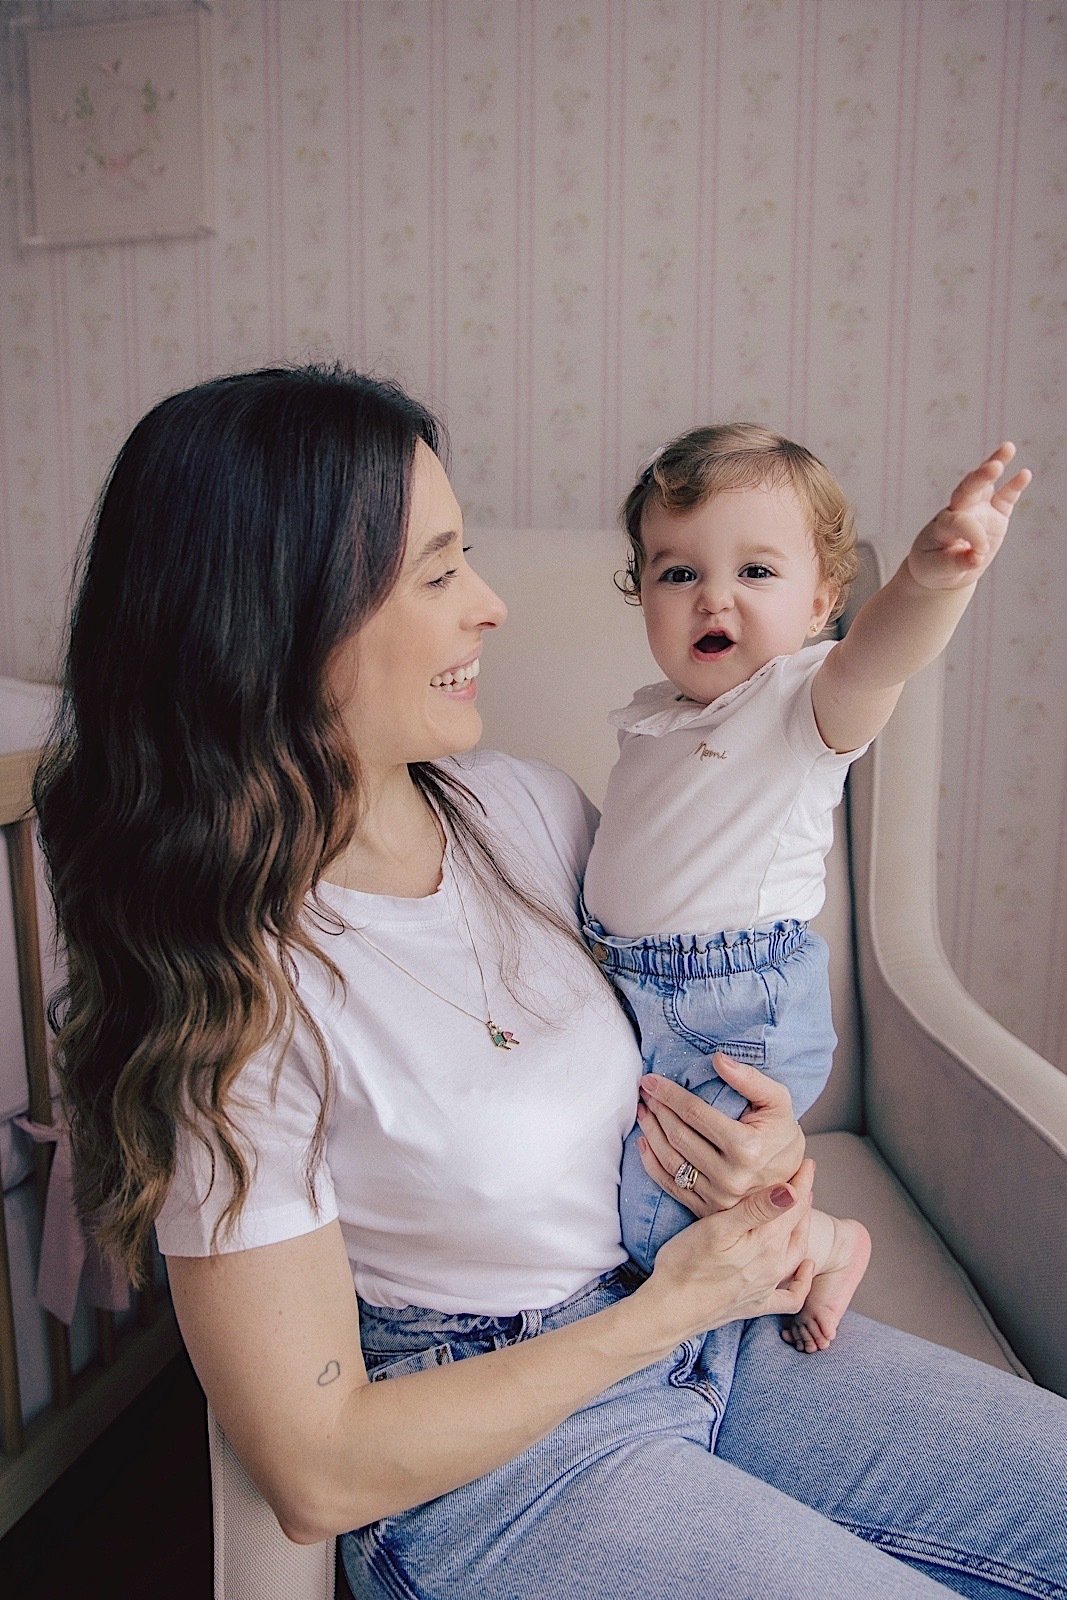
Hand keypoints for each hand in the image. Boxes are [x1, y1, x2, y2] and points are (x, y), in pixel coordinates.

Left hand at [635, 1051, 804, 1213]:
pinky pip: (670, 1184)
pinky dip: (651, 1162)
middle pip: (678, 1135)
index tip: (651, 1080)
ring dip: (650, 1131)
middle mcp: (730, 1176)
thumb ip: (750, 1079)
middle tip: (645, 1091)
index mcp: (747, 1147)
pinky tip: (644, 1142)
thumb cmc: (782, 1135)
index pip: (695, 1114)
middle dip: (657, 1109)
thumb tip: (718, 1059)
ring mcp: (717, 1196)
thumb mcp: (778, 1101)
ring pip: (670, 1159)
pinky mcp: (707, 1209)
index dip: (669, 1094)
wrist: (791, 1179)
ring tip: (644, 1111)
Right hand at [635, 1159, 816, 1342]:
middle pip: (798, 1227)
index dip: (802, 1181)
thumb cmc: (685, 1265)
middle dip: (803, 1200)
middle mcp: (773, 1265)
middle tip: (803, 1178)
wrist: (669, 1310)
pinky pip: (791, 1297)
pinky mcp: (756, 1304)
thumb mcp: (717, 1229)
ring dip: (803, 1229)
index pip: (793, 1205)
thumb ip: (757, 1210)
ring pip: (797, 1253)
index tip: (807, 1162)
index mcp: (765, 1243)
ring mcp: (766, 1287)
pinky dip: (802, 1281)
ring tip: (801, 1211)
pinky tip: (805, 1268)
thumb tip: (791, 1191)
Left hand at [907, 442, 1030, 591]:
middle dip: (980, 478)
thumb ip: (955, 563)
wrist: (940, 570)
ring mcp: (978, 511)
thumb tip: (976, 557)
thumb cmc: (933, 567)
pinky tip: (1025, 474)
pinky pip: (1005, 499)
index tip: (978, 556)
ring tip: (1007, 448)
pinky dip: (1015, 486)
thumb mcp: (935, 569)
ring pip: (984, 485)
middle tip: (993, 467)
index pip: (959, 522)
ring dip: (994, 465)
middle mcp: (959, 511)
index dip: (971, 537)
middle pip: (967, 489)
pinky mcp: (994, 516)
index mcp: (942, 525)